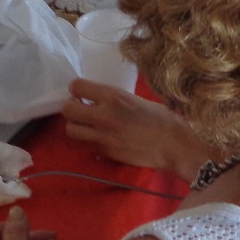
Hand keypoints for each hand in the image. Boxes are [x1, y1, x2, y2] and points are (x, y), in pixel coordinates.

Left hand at [62, 79, 211, 180]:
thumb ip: (112, 99)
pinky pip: (87, 144)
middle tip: (80, 108)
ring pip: (71, 130)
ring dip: (76, 126)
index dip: (76, 88)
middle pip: (67, 110)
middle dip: (70, 107)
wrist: (173, 145)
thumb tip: (96, 98)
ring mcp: (103, 136)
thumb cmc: (160, 117)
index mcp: (113, 96)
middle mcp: (103, 115)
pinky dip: (90, 140)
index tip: (81, 92)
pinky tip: (101, 137)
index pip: (77, 86)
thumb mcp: (134, 99)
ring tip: (86, 124)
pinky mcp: (106, 153)